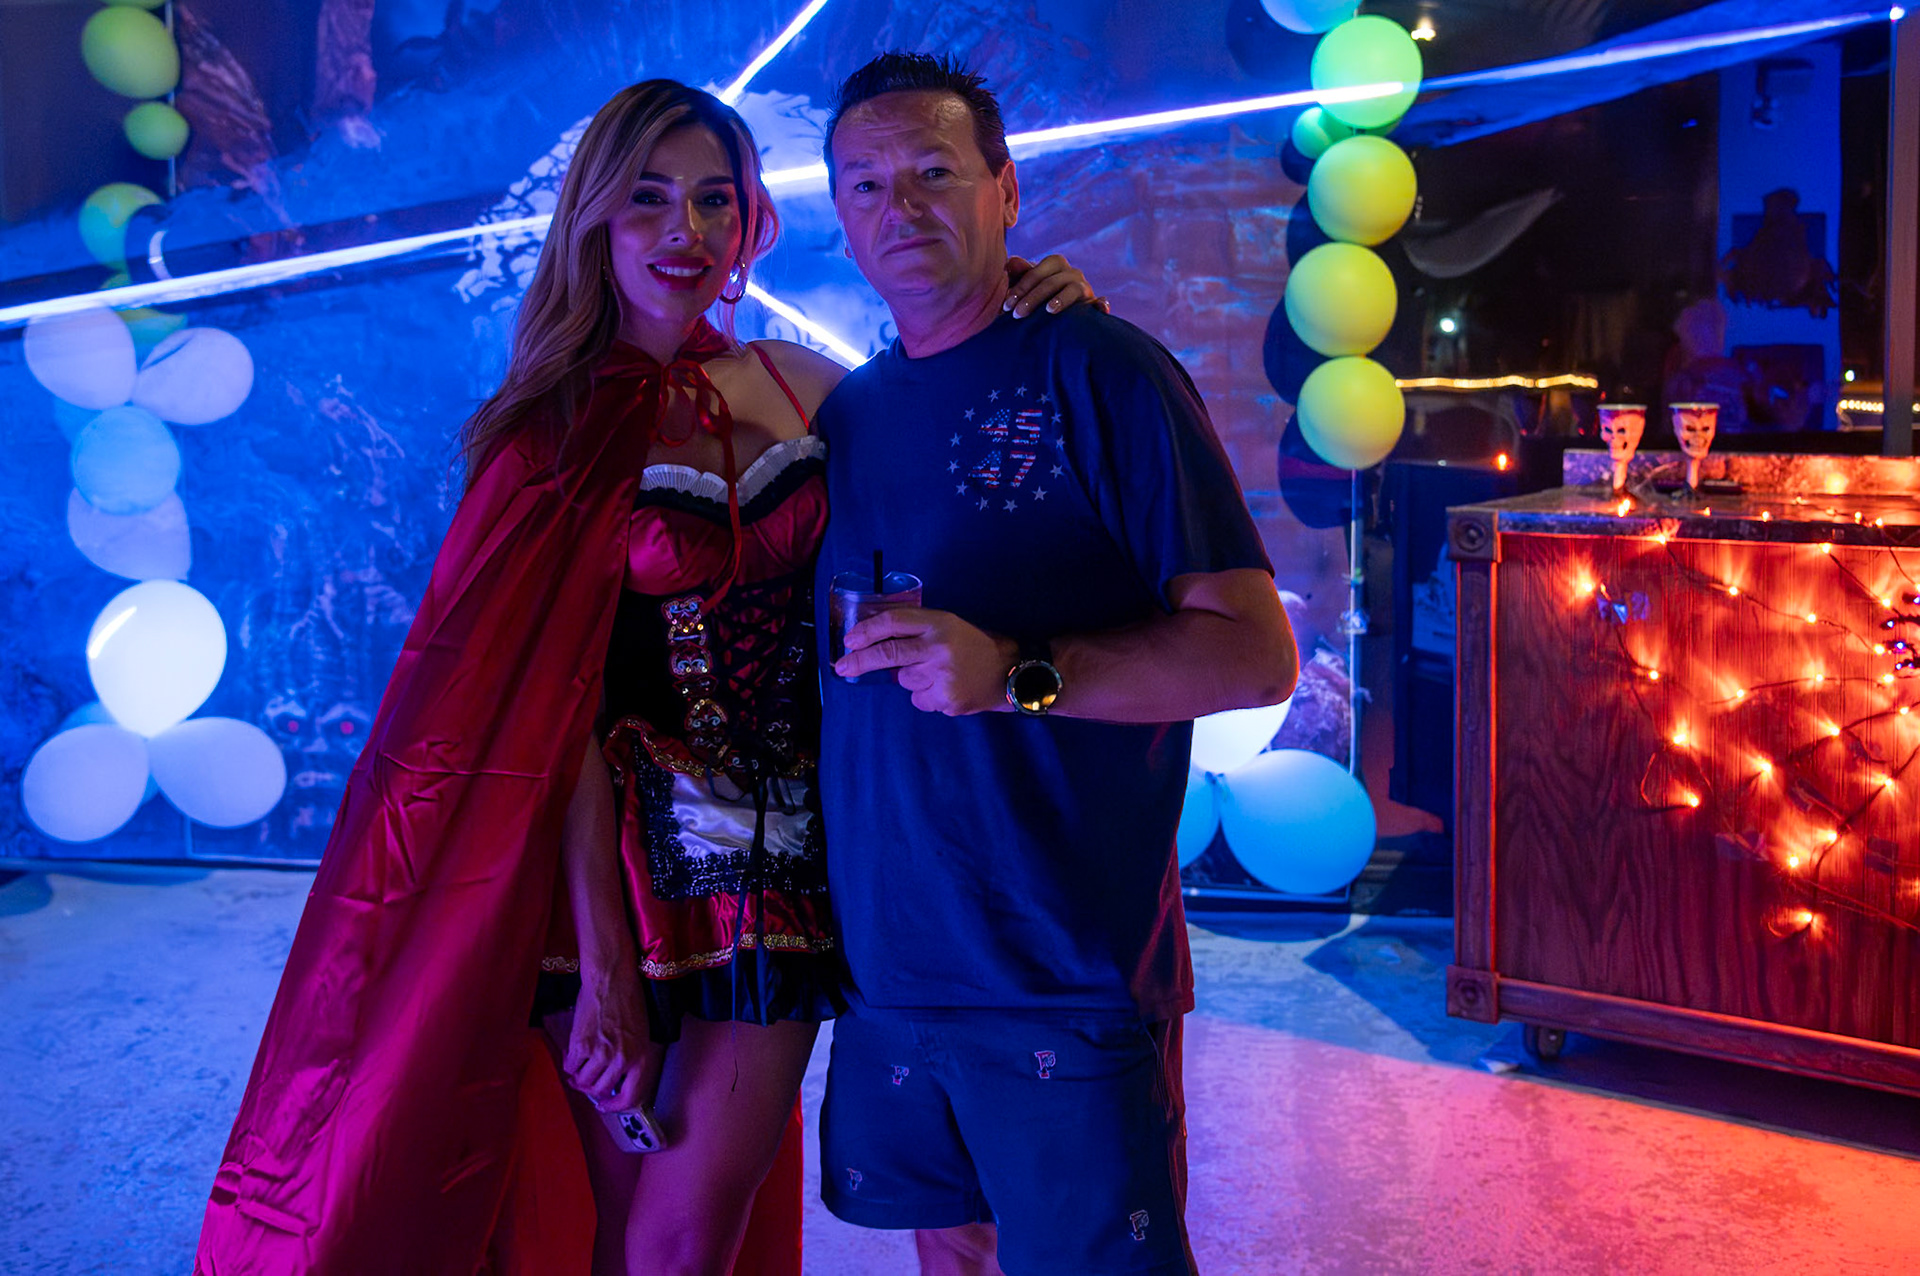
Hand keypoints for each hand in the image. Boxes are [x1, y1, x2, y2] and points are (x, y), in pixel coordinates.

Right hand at [564, 971, 663, 1112]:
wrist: (611, 980)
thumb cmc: (627, 1002)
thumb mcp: (639, 1035)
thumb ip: (630, 1059)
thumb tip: (613, 1081)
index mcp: (641, 1058)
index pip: (631, 1097)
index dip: (615, 1106)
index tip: (604, 1105)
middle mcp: (623, 1060)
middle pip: (600, 1090)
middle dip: (590, 1088)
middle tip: (584, 1080)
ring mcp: (601, 1054)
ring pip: (583, 1081)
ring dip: (578, 1076)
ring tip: (577, 1065)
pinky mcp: (582, 1045)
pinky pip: (570, 1066)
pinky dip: (568, 1063)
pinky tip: (572, 1054)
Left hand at [835, 608, 1018, 715]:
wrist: (1011, 672)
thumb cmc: (974, 646)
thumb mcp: (948, 625)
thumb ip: (916, 629)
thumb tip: (872, 638)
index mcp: (939, 623)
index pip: (894, 622)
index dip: (867, 631)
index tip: (849, 641)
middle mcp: (939, 648)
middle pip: (888, 654)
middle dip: (859, 661)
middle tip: (841, 667)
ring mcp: (943, 676)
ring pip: (904, 681)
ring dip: (913, 679)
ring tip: (939, 674)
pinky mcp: (947, 700)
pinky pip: (919, 700)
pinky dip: (927, 696)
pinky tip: (947, 688)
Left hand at [1004, 254, 1109, 318]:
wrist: (1057, 313)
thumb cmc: (1036, 296)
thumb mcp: (1026, 286)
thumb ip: (1018, 275)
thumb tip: (1011, 262)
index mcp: (1054, 264)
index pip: (1036, 273)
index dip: (1020, 289)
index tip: (1007, 305)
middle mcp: (1071, 272)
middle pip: (1051, 282)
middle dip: (1032, 298)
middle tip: (1017, 314)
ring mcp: (1085, 288)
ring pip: (1073, 290)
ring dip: (1061, 299)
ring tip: (1049, 310)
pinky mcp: (1094, 304)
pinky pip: (1100, 302)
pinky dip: (1101, 304)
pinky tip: (1100, 310)